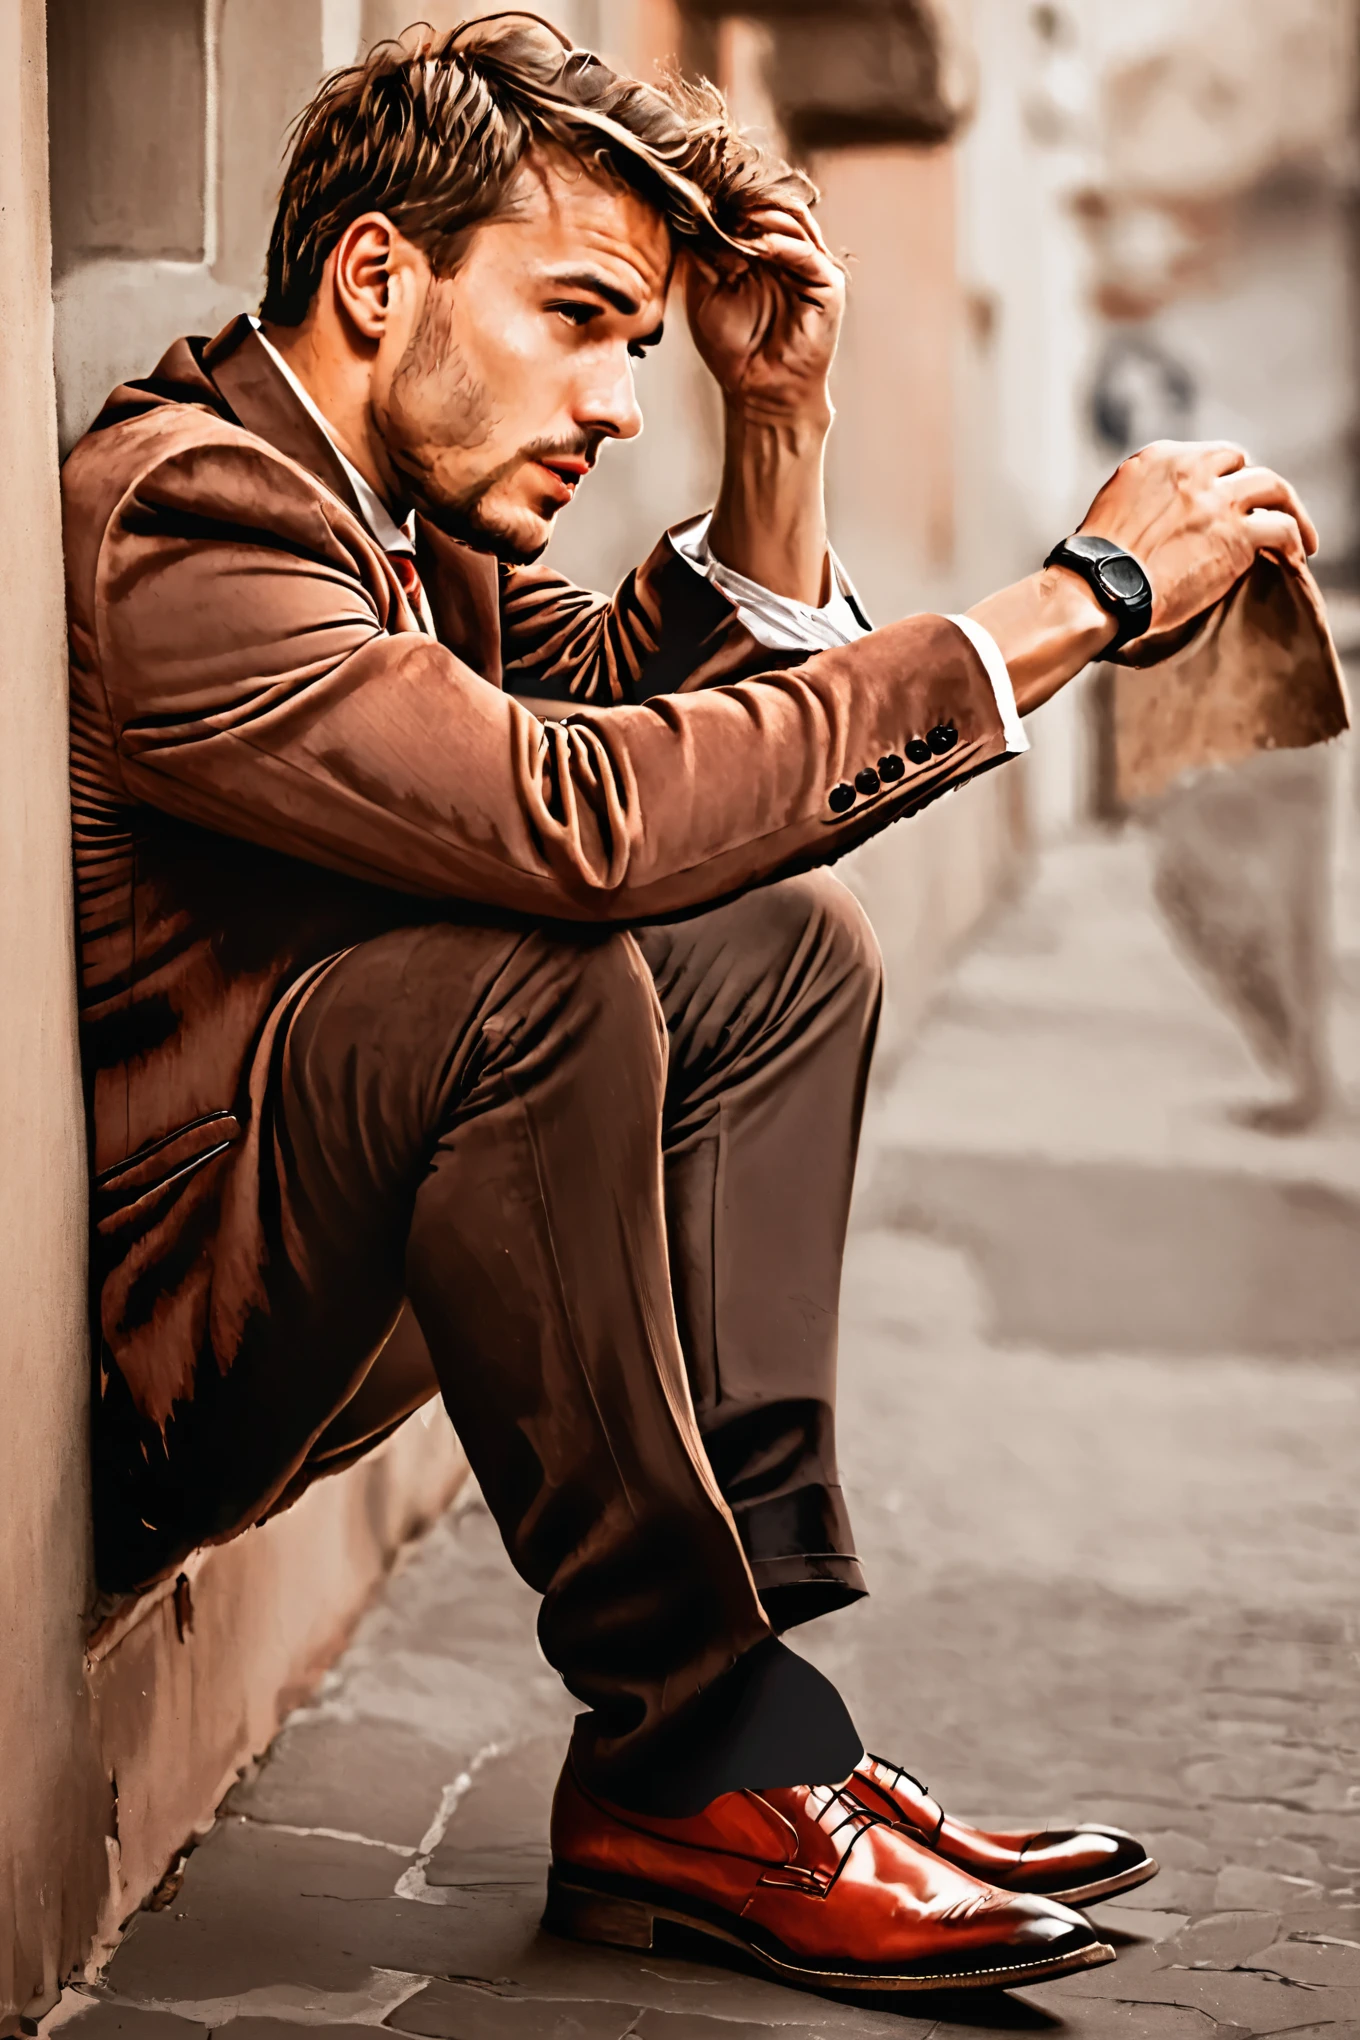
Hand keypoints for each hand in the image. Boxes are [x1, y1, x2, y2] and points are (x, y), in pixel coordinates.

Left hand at [682, 204, 844, 426]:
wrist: (757, 391)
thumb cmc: (733, 349)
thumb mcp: (706, 292)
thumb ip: (704, 255)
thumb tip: (694, 214)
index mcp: (764, 253)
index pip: (752, 210)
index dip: (729, 201)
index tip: (701, 195)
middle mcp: (790, 255)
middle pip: (776, 207)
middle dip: (748, 202)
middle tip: (721, 199)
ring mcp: (811, 268)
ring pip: (794, 222)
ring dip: (765, 216)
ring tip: (738, 217)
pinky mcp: (828, 287)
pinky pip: (807, 254)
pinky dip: (783, 243)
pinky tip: (760, 243)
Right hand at [1077, 439, 1317, 634]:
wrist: (1101, 587)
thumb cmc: (1096, 563)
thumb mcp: (1114, 506)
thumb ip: (1144, 497)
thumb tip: (1156, 515)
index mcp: (1159, 459)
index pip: (1205, 456)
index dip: (1220, 477)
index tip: (1224, 498)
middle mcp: (1193, 469)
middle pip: (1241, 464)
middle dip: (1255, 486)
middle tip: (1264, 509)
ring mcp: (1219, 501)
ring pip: (1274, 488)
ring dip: (1291, 508)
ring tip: (1299, 534)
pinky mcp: (1238, 536)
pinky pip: (1282, 528)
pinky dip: (1295, 539)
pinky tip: (1297, 555)